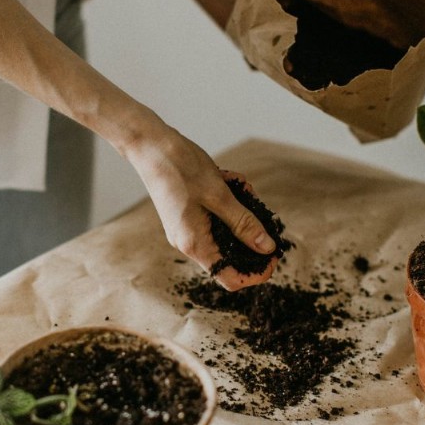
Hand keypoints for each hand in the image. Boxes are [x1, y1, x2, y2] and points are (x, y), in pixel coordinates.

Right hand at [122, 124, 276, 290]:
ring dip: (240, 212)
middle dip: (250, 235)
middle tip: (262, 211)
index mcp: (194, 244)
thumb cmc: (181, 168)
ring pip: (225, 233)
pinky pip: (215, 218)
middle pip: (229, 257)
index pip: (230, 278)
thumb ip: (244, 224)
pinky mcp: (186, 217)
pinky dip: (227, 202)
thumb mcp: (220, 195)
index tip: (274, 254)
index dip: (255, 273)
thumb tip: (267, 248)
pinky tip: (229, 180)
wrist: (150, 146)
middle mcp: (188, 243)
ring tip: (241, 185)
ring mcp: (186, 230)